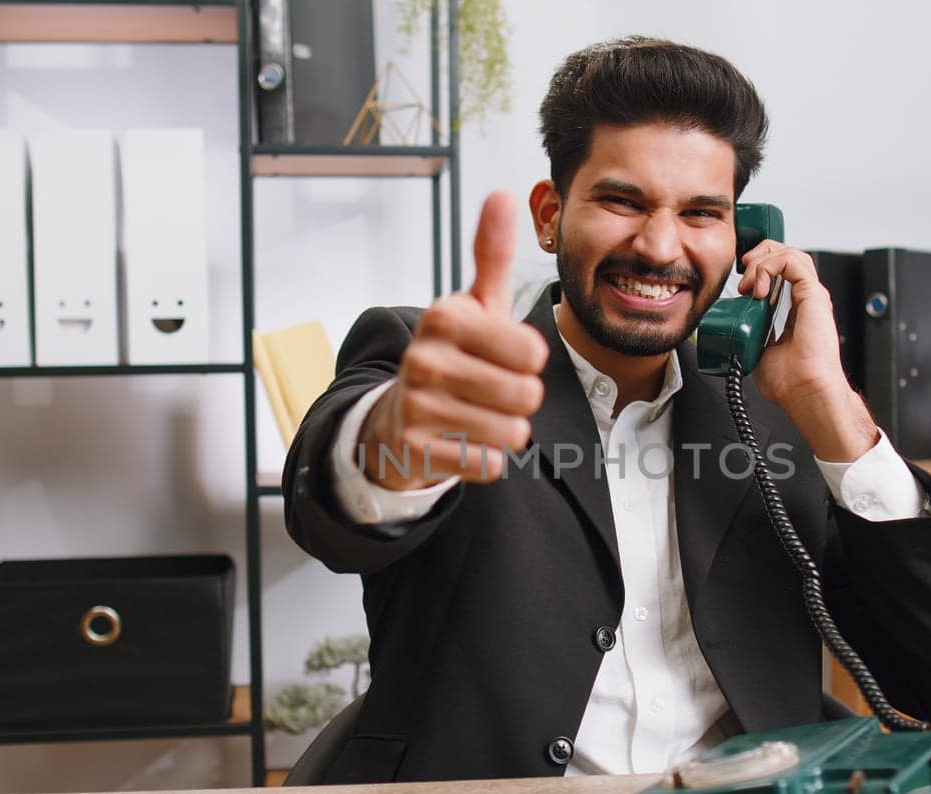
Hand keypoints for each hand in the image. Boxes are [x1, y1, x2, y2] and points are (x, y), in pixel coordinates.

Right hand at [358, 191, 548, 488]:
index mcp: (444, 316)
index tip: (500, 356)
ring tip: (475, 414)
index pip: (532, 352)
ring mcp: (416, 405)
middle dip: (519, 399)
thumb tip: (502, 193)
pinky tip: (459, 440)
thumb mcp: (474, 305)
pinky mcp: (415, 450)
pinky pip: (489, 463)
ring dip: (505, 429)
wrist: (398, 416)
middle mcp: (423, 357)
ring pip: (512, 432)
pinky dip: (485, 458)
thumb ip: (492, 254)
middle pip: (527, 395)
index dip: (527, 360)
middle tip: (489, 390)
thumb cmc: (453, 355)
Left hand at [736, 240, 878, 462]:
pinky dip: (770, 265)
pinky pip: (793, 261)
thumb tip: (734, 334)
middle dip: (760, 255)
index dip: (759, 267)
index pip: (781, 273)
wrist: (804, 391)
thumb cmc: (789, 381)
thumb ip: (751, 334)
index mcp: (795, 310)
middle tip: (743, 271)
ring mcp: (810, 295)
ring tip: (749, 279)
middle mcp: (805, 299)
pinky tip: (758, 286)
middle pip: (787, 256)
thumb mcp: (758, 350)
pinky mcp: (813, 295)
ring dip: (763, 260)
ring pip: (790, 253)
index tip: (740, 282)